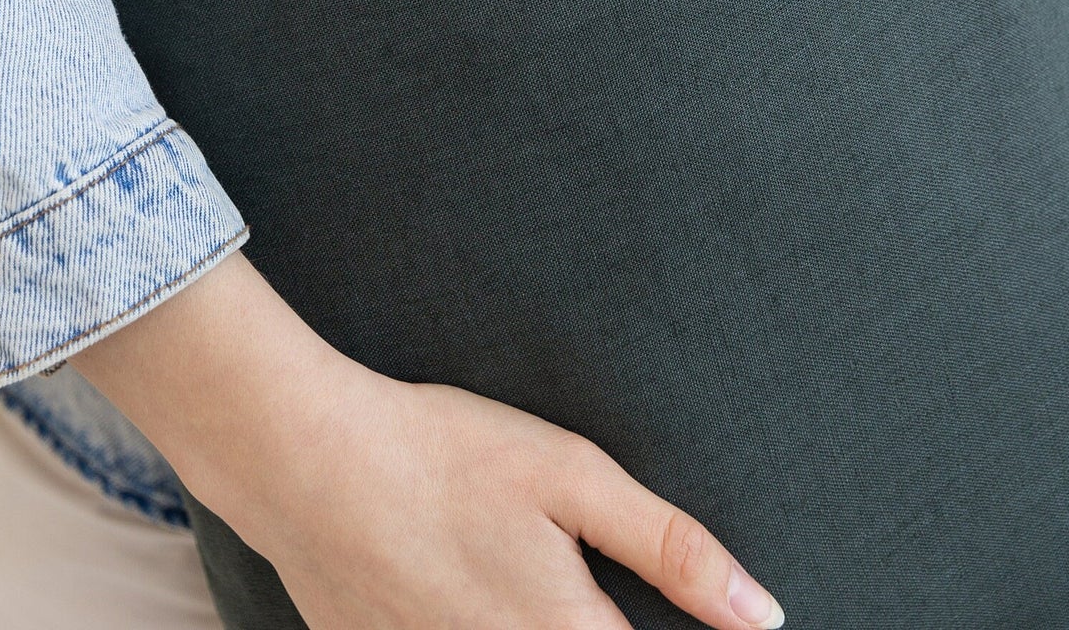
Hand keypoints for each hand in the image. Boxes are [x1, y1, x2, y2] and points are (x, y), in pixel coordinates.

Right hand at [74, 253, 784, 629]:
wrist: (308, 461)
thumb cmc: (445, 455)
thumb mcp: (573, 477)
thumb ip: (671, 550)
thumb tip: (760, 616)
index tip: (670, 616)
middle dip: (594, 624)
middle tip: (568, 575)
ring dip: (535, 620)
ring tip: (507, 566)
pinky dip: (462, 625)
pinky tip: (454, 582)